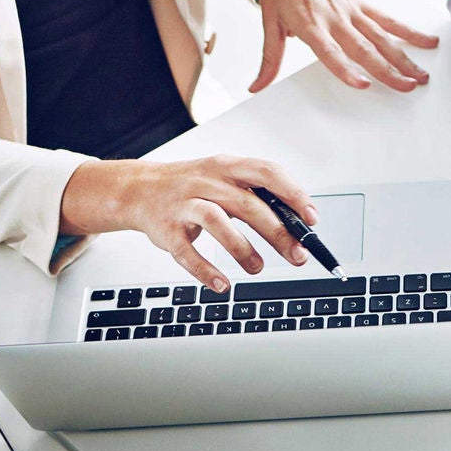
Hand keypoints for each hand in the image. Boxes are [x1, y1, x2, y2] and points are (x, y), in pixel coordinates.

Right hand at [60, 155, 318, 291]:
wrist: (139, 189)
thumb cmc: (193, 186)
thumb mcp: (226, 178)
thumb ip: (259, 196)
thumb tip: (300, 222)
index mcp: (228, 166)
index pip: (267, 172)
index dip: (293, 194)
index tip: (311, 219)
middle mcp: (207, 181)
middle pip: (248, 204)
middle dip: (278, 232)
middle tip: (297, 255)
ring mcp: (184, 204)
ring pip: (218, 222)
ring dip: (243, 249)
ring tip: (258, 268)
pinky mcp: (166, 230)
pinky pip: (186, 252)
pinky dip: (206, 270)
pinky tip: (222, 284)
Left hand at [235, 0, 437, 92]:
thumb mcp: (268, 21)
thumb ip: (270, 58)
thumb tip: (256, 87)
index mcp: (309, 23)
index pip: (331, 52)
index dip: (347, 69)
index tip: (364, 84)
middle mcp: (333, 17)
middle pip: (365, 48)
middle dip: (388, 70)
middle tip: (407, 87)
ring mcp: (349, 8)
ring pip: (382, 37)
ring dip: (404, 57)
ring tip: (422, 75)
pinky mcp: (358, 1)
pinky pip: (386, 19)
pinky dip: (407, 32)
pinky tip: (427, 42)